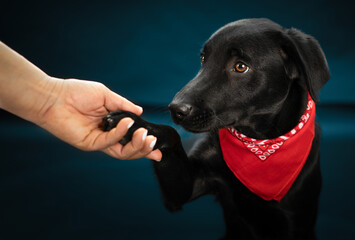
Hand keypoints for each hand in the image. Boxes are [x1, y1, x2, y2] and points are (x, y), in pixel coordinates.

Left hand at [39, 78, 161, 160]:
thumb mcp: (106, 96)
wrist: (54, 96)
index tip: (158, 147)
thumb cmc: (76, 93)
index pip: (132, 139)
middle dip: (144, 148)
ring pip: (122, 153)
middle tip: (152, 141)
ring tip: (144, 135)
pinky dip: (120, 133)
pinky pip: (109, 142)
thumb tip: (141, 112)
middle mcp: (107, 136)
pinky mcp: (90, 143)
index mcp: (112, 125)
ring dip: (136, 146)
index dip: (145, 145)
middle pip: (130, 150)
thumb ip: (124, 105)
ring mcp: (99, 141)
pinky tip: (127, 124)